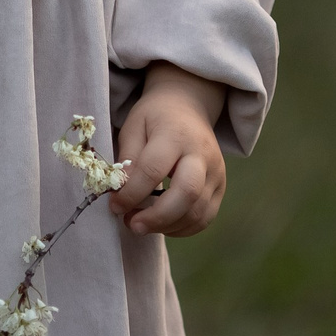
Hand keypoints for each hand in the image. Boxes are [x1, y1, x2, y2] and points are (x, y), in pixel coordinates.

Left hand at [108, 63, 227, 237]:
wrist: (188, 106)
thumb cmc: (154, 117)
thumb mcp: (133, 127)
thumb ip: (128, 159)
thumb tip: (121, 194)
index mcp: (176, 134)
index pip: (154, 169)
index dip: (132, 193)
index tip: (115, 206)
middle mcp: (202, 153)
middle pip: (187, 193)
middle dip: (157, 217)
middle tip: (132, 225)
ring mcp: (216, 172)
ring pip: (198, 212)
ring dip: (167, 226)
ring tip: (142, 224)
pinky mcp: (221, 187)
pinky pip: (205, 218)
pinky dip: (182, 228)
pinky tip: (162, 224)